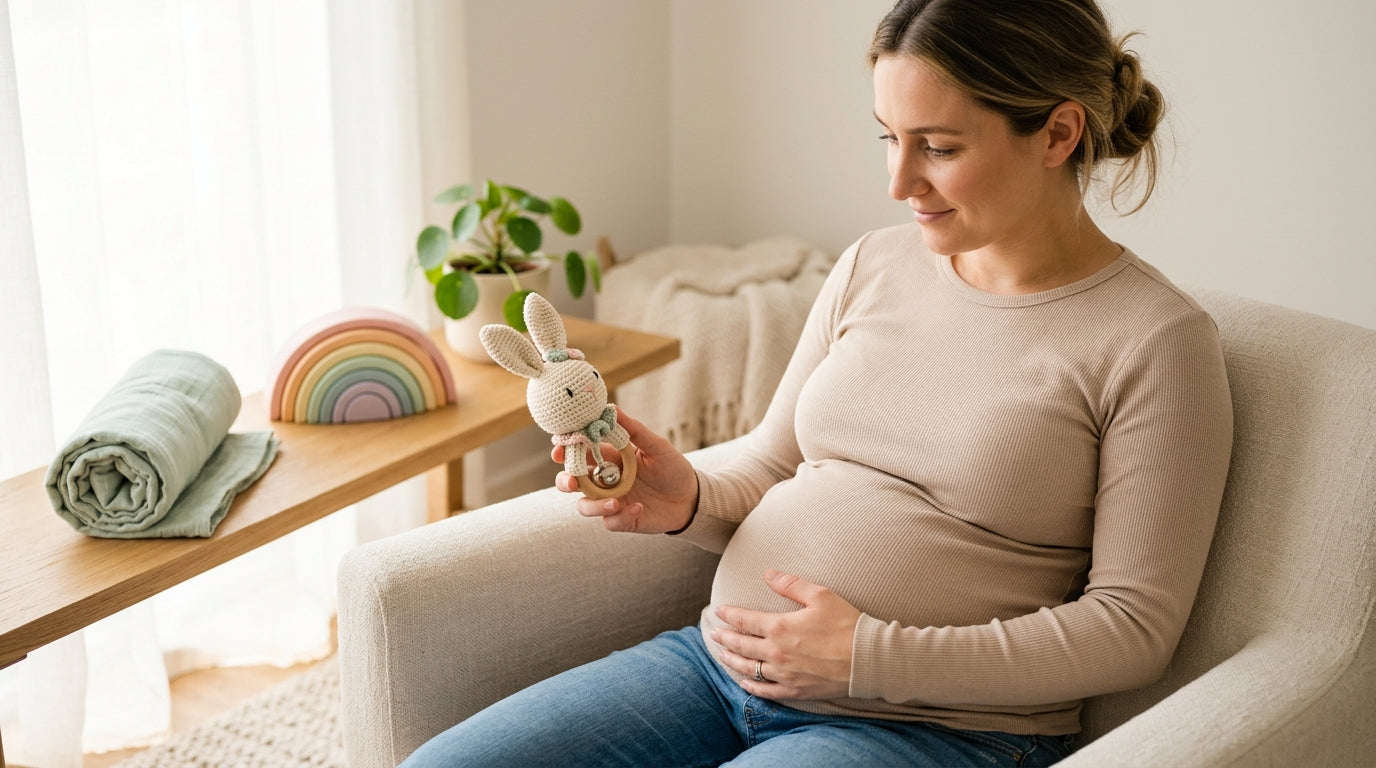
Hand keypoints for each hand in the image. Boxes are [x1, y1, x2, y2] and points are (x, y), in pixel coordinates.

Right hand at [553, 407, 697, 533]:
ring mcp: (611, 501)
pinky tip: (639, 509)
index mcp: (610, 458)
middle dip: (566, 481)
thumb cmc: (672, 468)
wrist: (691, 497)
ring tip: (616, 502)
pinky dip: (621, 517)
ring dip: (594, 505)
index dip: (565, 450)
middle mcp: (605, 480)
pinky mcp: (622, 520)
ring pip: (585, 506)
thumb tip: (611, 408)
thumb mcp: (656, 446)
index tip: (559, 449)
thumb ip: (633, 430)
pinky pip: (609, 522)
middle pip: (572, 481)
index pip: (580, 453)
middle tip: (572, 482)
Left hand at [712, 570, 860, 699]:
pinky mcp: (795, 690)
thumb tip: (768, 574)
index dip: (729, 614)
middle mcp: (776, 652)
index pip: (745, 620)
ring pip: (748, 668)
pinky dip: (751, 687)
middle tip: (713, 633)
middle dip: (724, 637)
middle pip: (741, 644)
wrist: (868, 659)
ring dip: (732, 660)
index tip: (719, 610)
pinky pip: (765, 691)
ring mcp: (784, 674)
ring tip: (722, 654)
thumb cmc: (847, 624)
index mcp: (780, 627)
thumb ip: (790, 585)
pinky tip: (744, 683)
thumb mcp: (820, 595)